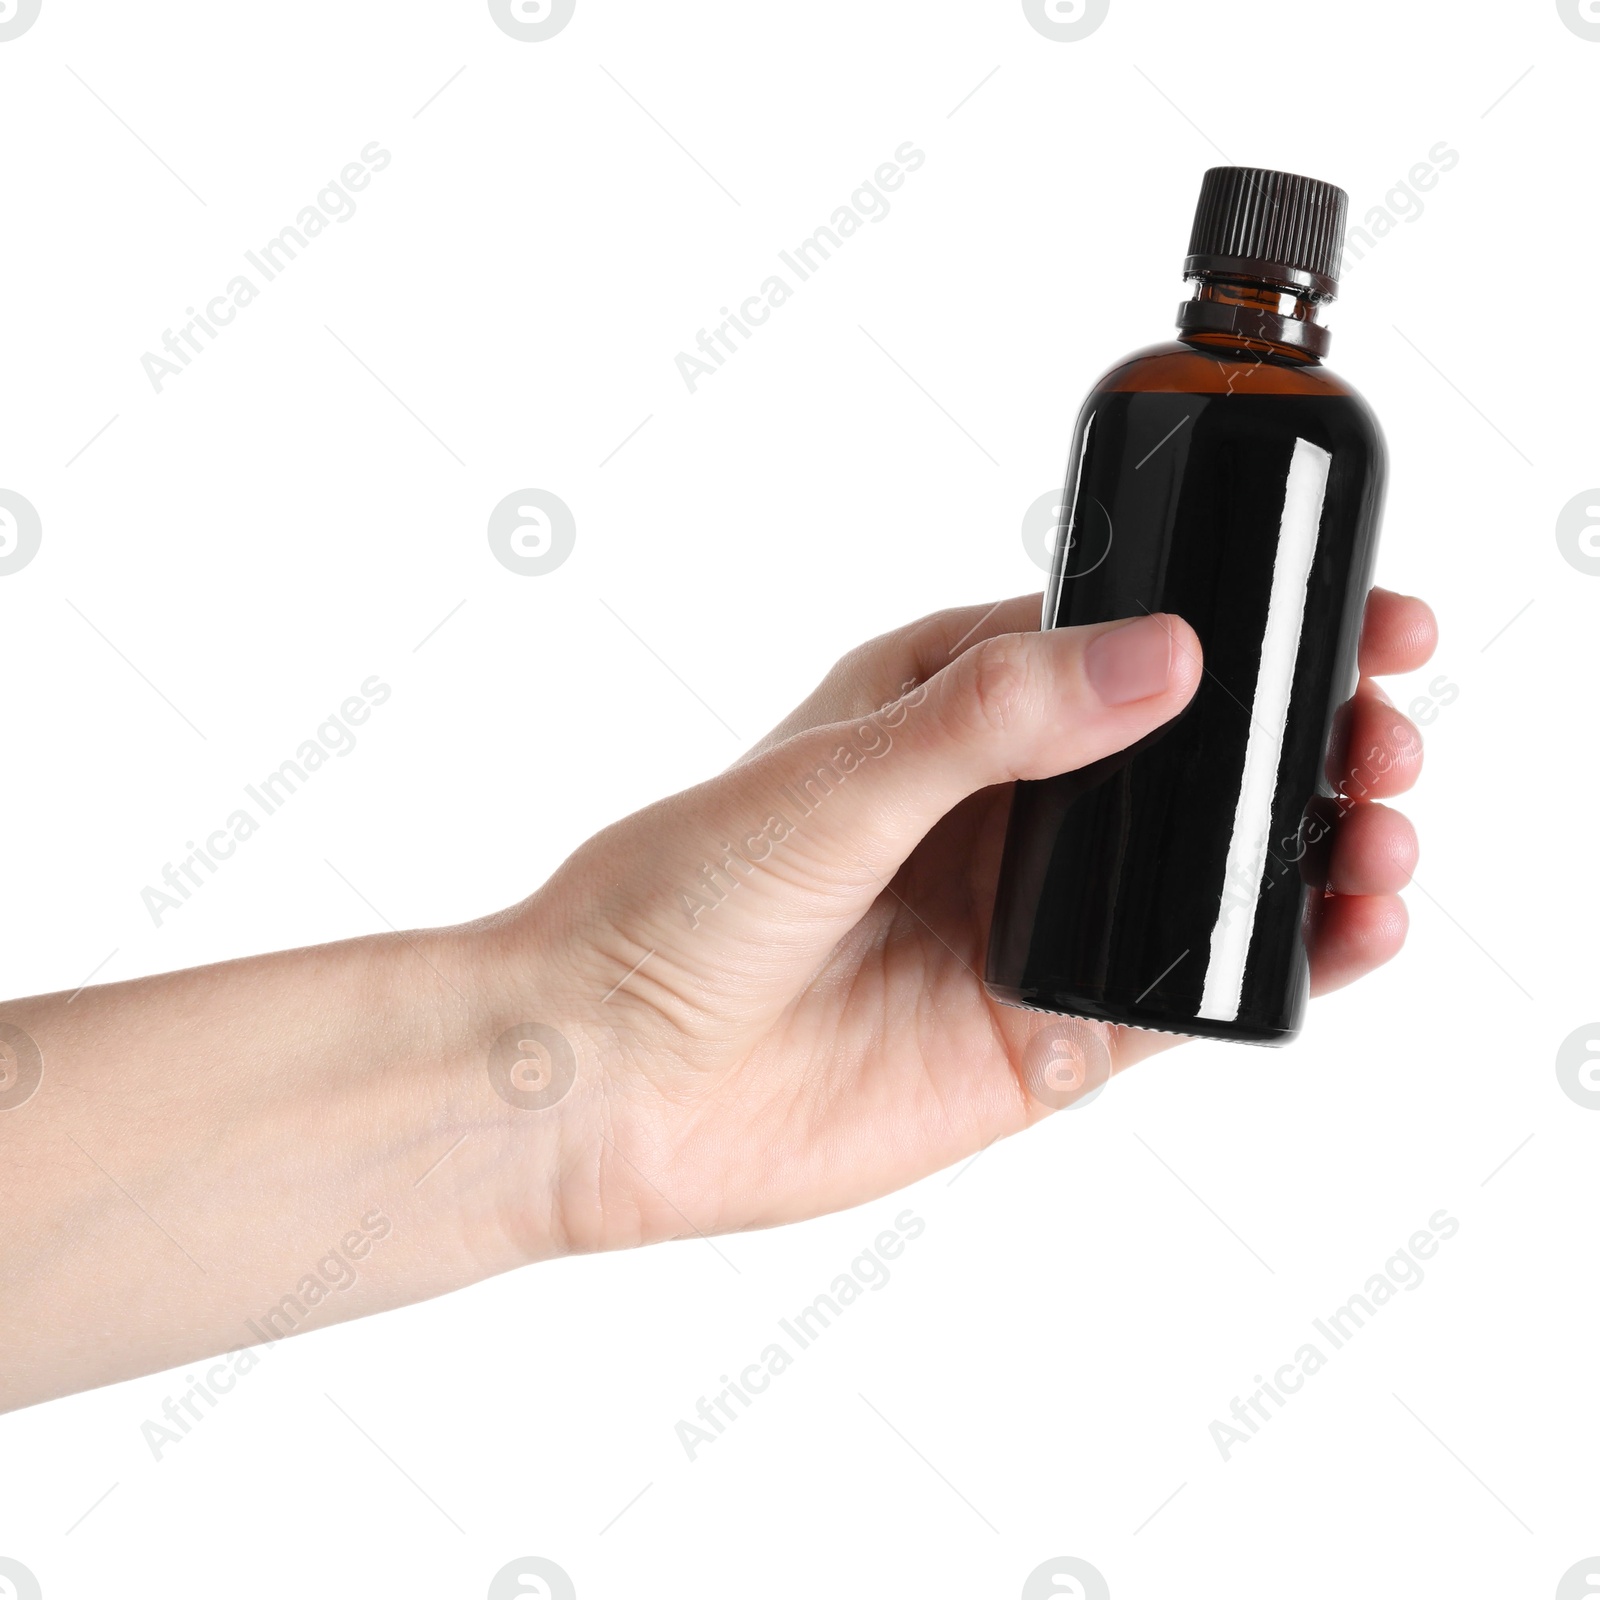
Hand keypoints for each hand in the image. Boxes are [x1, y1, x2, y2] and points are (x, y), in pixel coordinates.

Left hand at [490, 588, 1435, 1259]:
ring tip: (1384, 828)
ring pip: (1207, 870)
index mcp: (952, 708)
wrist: (608, 1076)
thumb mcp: (837, 778)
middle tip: (1384, 732)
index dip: (1247, 626)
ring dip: (1311, 843)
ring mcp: (1029, 920)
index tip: (1356, 614)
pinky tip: (1347, 931)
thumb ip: (996, 719)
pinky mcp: (1040, 1031)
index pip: (1128, 643)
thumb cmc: (676, 902)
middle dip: (1304, 735)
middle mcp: (1003, 808)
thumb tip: (1164, 658)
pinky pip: (1183, 989)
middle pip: (1192, 755)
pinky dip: (1275, 961)